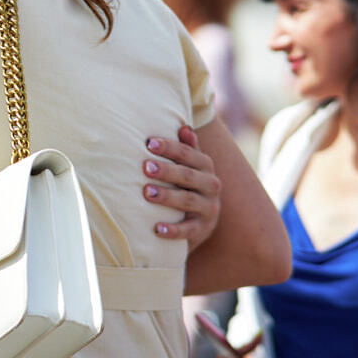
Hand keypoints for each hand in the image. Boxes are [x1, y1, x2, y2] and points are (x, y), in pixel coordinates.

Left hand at [143, 125, 220, 247]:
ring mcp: (208, 209)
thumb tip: (184, 127)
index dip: (170, 147)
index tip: (149, 143)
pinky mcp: (202, 229)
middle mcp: (211, 186)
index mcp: (205, 166)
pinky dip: (173, 230)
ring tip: (146, 192)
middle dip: (167, 171)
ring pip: (188, 201)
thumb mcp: (188, 166)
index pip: (188, 154)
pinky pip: (188, 230)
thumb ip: (186, 148)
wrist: (199, 222)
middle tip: (145, 167)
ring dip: (167, 197)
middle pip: (188, 176)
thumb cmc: (186, 185)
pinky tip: (156, 229)